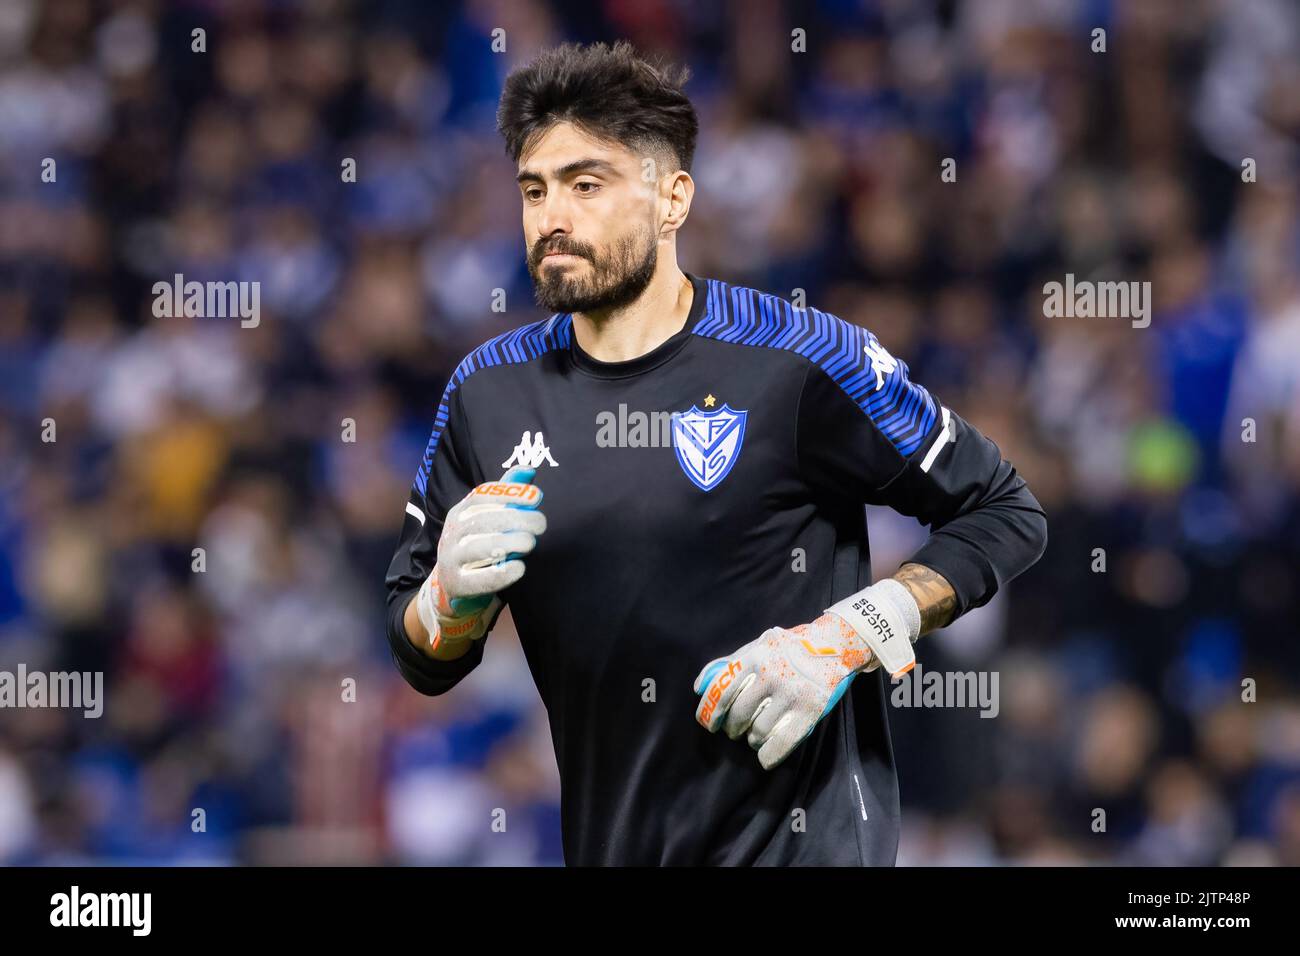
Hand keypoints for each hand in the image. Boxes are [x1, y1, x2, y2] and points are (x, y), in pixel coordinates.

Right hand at [416, 466, 545, 650]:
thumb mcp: (488, 517)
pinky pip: (479, 580)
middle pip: (483, 521)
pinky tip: (519, 568)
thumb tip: (529, 470)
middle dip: (516, 519)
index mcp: (460, 512)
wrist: (453, 583)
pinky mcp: (458, 585)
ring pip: (479, 548)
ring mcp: (452, 559)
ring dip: (509, 543)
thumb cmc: (479, 543)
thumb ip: (508, 494)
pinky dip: (501, 574)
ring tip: (530, 543)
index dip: (509, 494)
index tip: (536, 496)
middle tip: (541, 524)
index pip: (481, 496)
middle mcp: (452, 533)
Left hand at [692, 579, 919, 769]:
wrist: (834, 643)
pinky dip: (770, 755)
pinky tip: (765, 758)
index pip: (722, 691)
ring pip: (760, 730)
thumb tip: (699, 687)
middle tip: (735, 731)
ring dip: (752, 740)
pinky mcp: (811, 707)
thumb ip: (729, 663)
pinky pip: (784, 740)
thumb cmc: (789, 647)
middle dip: (732, 728)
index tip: (709, 725)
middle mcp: (771, 673)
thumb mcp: (758, 646)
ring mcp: (792, 692)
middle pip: (740, 714)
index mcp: (754, 657)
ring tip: (754, 737)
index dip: (711, 713)